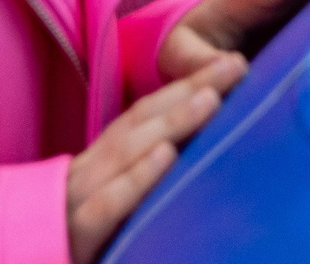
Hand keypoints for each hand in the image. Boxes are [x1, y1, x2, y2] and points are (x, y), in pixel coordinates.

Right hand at [65, 54, 245, 263]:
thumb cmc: (74, 245)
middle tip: (235, 65)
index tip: (231, 64)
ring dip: (170, 121)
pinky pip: (107, 205)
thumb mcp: (108, 208)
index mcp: (98, 166)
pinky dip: (137, 178)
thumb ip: (140, 181)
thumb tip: (191, 154)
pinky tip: (166, 156)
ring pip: (126, 153)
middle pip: (142, 122)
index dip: (185, 86)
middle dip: (188, 89)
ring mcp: (76, 203)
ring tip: (211, 98)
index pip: (145, 115)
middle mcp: (88, 175)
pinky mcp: (74, 239)